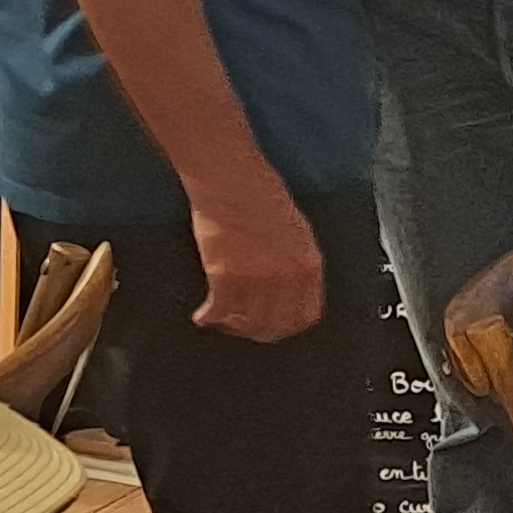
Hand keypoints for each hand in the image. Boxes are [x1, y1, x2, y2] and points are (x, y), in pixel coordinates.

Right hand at [188, 181, 325, 342]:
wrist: (232, 181)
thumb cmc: (262, 197)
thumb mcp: (297, 233)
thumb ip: (297, 265)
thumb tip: (291, 291)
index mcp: (309, 267)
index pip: (306, 316)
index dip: (288, 326)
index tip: (275, 326)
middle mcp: (287, 279)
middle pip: (275, 326)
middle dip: (258, 331)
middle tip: (244, 328)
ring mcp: (257, 281)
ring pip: (245, 324)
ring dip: (231, 326)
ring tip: (222, 321)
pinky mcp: (225, 278)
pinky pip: (218, 313)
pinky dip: (208, 318)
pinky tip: (203, 316)